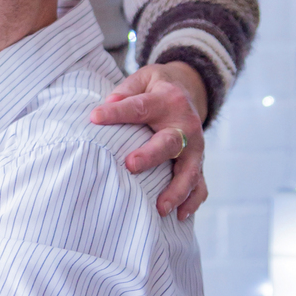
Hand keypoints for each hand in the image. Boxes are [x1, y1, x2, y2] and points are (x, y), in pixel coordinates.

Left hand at [90, 61, 208, 220]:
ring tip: (160, 208)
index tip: (95, 118)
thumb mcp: (143, 78)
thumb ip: (126, 91)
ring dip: (176, 191)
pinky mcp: (198, 163)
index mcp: (167, 100)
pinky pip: (201, 185)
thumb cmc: (156, 88)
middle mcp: (185, 125)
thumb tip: (107, 105)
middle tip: (131, 165)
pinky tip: (179, 217)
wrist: (190, 90)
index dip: (117, 112)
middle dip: (151, 155)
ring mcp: (196, 147)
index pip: (139, 107)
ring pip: (190, 171)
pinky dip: (193, 202)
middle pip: (170, 143)